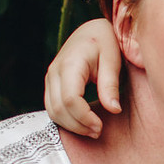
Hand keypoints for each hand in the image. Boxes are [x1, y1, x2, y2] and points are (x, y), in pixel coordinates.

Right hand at [43, 17, 122, 137]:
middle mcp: (54, 71)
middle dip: (78, 125)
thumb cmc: (105, 42)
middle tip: (98, 132)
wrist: (92, 30)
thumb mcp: (112, 59)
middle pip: (58, 109)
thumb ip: (111, 85)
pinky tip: (84, 123)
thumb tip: (114, 110)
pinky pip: (52, 107)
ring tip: (93, 130)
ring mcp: (50, 78)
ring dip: (71, 125)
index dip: (84, 118)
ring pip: (52, 111)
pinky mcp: (51, 84)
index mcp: (70, 64)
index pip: (70, 99)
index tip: (101, 127)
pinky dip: (66, 119)